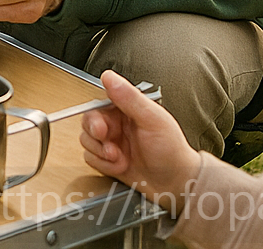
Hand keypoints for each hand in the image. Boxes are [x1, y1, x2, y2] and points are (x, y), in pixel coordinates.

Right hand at [80, 70, 200, 210]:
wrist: (176, 185)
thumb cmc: (172, 151)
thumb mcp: (153, 120)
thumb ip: (130, 98)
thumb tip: (110, 77)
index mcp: (127, 109)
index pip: (98, 104)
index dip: (95, 117)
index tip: (102, 129)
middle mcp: (117, 124)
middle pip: (88, 122)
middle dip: (96, 137)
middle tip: (110, 147)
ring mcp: (112, 142)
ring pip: (87, 141)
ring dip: (101, 153)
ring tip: (119, 158)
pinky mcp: (108, 160)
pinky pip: (90, 158)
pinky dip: (103, 165)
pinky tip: (120, 166)